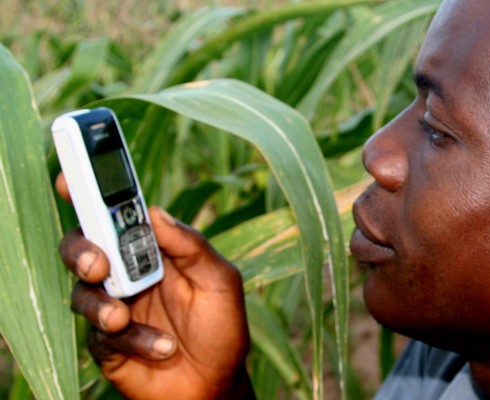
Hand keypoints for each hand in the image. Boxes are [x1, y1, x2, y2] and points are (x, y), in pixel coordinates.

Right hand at [56, 174, 253, 399]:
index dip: (92, 196)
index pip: (118, 217)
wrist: (218, 385)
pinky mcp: (108, 345)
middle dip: (82, 251)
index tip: (71, 180)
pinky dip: (133, 340)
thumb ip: (191, 247)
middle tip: (97, 265)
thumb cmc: (222, 328)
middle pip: (85, 248)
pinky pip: (102, 336)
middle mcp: (129, 274)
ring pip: (82, 293)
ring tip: (124, 318)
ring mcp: (116, 308)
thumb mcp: (220, 281)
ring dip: (102, 305)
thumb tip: (155, 212)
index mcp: (155, 251)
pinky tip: (162, 348)